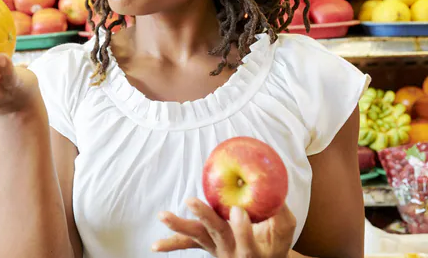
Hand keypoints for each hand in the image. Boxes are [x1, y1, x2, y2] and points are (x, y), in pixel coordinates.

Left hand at [152, 198, 295, 257]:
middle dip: (205, 217)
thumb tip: (275, 188)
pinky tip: (154, 246)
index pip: (247, 242)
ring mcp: (216, 249)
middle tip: (192, 201)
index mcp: (253, 251)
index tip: (239, 210)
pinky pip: (187, 244)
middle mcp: (231, 252)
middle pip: (217, 234)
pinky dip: (171, 244)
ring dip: (179, 227)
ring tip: (163, 215)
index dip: (242, 229)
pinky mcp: (206, 245)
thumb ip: (281, 213)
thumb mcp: (284, 231)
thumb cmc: (275, 243)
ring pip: (197, 238)